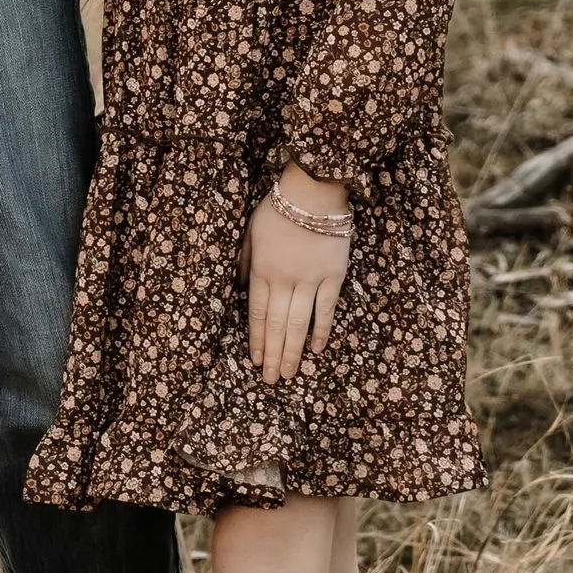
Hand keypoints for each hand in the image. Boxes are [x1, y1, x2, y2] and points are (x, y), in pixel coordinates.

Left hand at [240, 168, 352, 381]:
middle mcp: (284, 280)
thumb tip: (239, 286)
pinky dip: (321, 331)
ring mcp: (310, 281)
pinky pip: (326, 310)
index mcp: (262, 270)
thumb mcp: (251, 231)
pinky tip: (316, 349)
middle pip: (276, 325)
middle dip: (272, 355)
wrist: (313, 191)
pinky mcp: (333, 277)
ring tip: (289, 374)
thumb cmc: (278, 207)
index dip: (255, 339)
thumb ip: (245, 260)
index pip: (256, 313)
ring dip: (292, 351)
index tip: (254, 360)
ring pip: (299, 324)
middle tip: (270, 380)